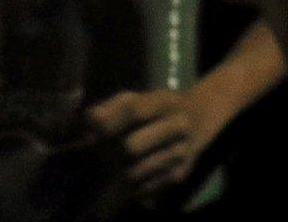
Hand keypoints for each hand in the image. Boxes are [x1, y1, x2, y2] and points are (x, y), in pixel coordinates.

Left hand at [86, 88, 221, 200]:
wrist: (198, 119)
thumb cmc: (155, 109)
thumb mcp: (135, 98)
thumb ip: (109, 107)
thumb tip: (89, 123)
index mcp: (165, 101)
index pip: (135, 111)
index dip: (109, 123)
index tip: (92, 131)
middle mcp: (179, 126)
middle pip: (131, 148)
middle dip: (109, 152)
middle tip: (101, 151)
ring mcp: (181, 153)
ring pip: (134, 173)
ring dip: (117, 171)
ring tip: (114, 161)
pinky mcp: (180, 175)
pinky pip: (143, 188)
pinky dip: (130, 184)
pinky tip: (131, 171)